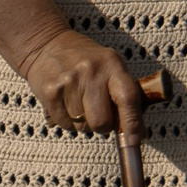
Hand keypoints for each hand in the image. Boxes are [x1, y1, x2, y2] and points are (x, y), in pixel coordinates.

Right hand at [19, 30, 165, 134]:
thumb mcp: (111, 67)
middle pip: (102, 121)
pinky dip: (68, 121)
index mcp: (112, 64)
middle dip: (104, 125)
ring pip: (83, 126)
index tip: (134, 141)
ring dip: (84, 122)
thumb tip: (139, 133)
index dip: (133, 124)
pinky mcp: (50, 92)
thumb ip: (126, 96)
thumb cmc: (87, 61)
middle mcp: (90, 71)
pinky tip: (67, 103)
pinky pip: (66, 125)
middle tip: (99, 111)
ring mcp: (68, 81)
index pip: (128, 98)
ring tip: (80, 102)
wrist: (48, 44)